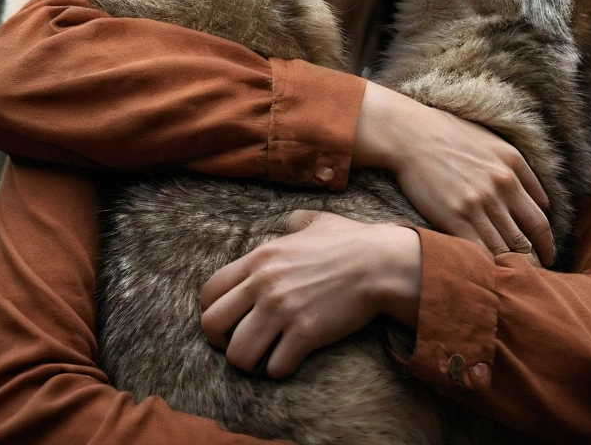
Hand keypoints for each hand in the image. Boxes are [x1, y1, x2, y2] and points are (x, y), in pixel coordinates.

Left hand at [199, 210, 420, 377]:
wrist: (381, 263)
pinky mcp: (305, 333)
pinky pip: (274, 368)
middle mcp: (265, 283)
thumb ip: (293, 223)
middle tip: (240, 345)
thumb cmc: (351, 241)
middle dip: (221, 342)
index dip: (211, 313)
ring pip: (238, 355)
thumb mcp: (316, 221)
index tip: (228, 323)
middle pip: (212, 325)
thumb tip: (290, 222)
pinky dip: (278, 370)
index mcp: (261, 257)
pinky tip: (290, 361)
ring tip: (263, 359)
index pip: (208, 292)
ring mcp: (284, 309)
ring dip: (249, 363)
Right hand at [353, 82, 553, 264]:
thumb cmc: (449, 135)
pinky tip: (489, 276)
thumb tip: (543, 203)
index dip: (545, 243)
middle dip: (536, 262)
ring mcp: (478, 203)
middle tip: (535, 279)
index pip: (540, 218)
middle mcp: (501, 186)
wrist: (410, 134)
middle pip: (528, 238)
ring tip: (514, 285)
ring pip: (508, 249)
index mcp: (513, 168)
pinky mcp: (455, 217)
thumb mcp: (494, 143)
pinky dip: (489, 267)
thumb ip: (522, 172)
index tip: (544, 255)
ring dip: (514, 270)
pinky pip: (481, 252)